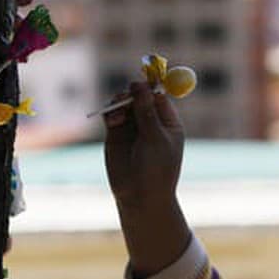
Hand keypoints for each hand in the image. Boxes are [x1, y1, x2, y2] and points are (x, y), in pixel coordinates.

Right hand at [104, 81, 184, 210]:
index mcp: (168, 122)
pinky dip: (110, 112)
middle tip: (127, 93)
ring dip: (120, 101)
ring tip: (119, 112)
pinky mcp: (116, 135)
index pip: (159, 96)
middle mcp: (150, 122)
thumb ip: (146, 111)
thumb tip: (140, 85)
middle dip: (132, 92)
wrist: (140, 196)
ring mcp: (132, 128)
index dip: (150, 86)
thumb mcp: (155, 138)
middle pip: (139, 96)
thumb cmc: (156, 169)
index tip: (142, 81)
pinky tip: (113, 120)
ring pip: (123, 103)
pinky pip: (112, 114)